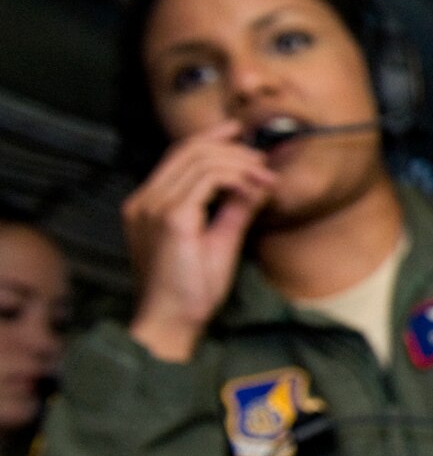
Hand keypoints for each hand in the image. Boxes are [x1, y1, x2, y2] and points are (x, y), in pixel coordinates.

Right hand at [122, 120, 276, 361]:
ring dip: (239, 162)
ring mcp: (154, 207)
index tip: (241, 134)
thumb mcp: (219, 241)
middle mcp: (145, 201)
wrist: (172, 322)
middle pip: (188, 150)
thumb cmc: (191, 290)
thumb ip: (235, 210)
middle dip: (232, 147)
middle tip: (263, 161)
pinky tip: (253, 188)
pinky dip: (235, 177)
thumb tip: (258, 185)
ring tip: (264, 177)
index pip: (178, 155)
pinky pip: (206, 179)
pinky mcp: (171, 218)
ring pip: (200, 159)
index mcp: (148, 204)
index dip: (211, 137)